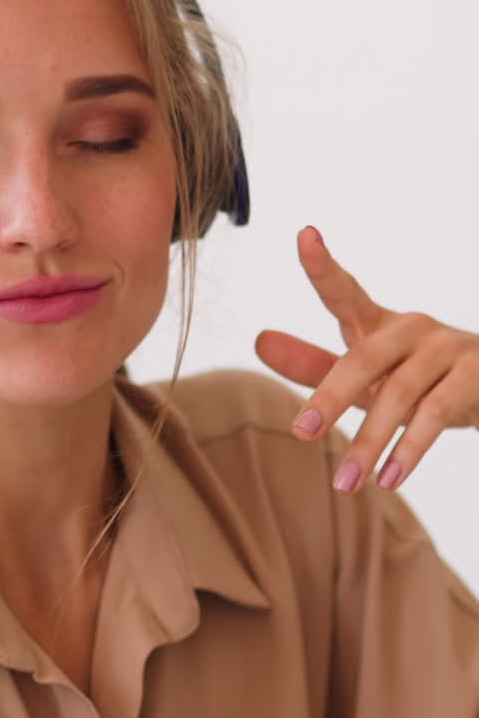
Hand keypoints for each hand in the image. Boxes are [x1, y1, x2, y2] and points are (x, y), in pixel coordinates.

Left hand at [254, 226, 478, 493]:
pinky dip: (411, 449)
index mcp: (378, 322)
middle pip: (363, 358)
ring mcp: (446, 349)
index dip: (323, 265)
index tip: (305, 234)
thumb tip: (260, 341)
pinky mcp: (474, 377)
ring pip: (399, 394)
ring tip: (346, 483)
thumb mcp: (365, 375)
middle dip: (330, 396)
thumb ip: (314, 364)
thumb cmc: (416, 378)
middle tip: (300, 432)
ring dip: (369, 443)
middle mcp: (411, 328)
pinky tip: (390, 477)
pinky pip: (437, 414)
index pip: (344, 290)